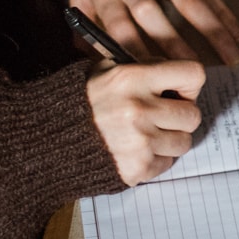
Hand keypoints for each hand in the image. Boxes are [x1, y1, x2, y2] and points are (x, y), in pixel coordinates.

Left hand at [70, 0, 238, 65]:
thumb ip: (84, 24)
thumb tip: (90, 62)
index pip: (119, 27)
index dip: (133, 52)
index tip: (148, 77)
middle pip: (156, 17)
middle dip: (175, 48)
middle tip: (191, 76)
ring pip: (190, 4)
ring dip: (213, 32)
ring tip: (231, 59)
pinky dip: (223, 11)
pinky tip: (236, 32)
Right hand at [85, 59, 205, 184]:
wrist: (46, 142)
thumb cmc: (79, 104)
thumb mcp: (105, 71)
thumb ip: (144, 70)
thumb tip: (178, 79)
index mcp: (132, 78)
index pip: (193, 74)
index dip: (188, 83)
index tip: (177, 90)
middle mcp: (139, 109)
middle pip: (192, 114)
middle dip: (179, 116)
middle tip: (159, 117)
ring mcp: (139, 142)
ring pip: (184, 141)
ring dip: (169, 139)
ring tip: (144, 134)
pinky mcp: (137, 168)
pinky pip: (167, 163)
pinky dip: (155, 159)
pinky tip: (134, 150)